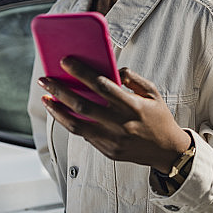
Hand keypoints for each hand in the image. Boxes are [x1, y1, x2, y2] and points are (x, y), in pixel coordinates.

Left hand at [38, 56, 191, 172]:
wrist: (167, 151)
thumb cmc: (159, 117)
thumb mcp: (152, 93)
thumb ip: (132, 78)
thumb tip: (113, 69)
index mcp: (132, 105)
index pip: (101, 85)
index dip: (81, 72)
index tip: (65, 61)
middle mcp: (120, 123)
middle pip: (82, 105)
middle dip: (59, 90)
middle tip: (45, 79)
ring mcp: (112, 140)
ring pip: (76, 125)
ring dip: (57, 110)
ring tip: (45, 98)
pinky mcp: (107, 151)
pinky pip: (84, 135)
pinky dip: (70, 123)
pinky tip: (61, 113)